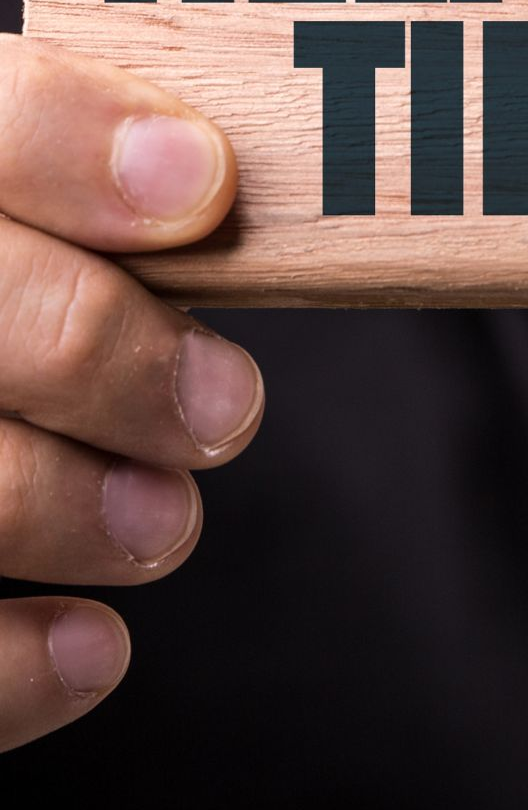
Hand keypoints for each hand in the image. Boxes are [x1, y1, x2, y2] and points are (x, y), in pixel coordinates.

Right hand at [0, 34, 262, 752]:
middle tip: (224, 409)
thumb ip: (69, 191)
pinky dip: (8, 667)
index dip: (75, 142)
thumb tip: (202, 185)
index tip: (203, 187)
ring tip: (164, 525)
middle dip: (114, 357)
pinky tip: (94, 649)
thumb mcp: (23, 219)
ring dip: (75, 508)